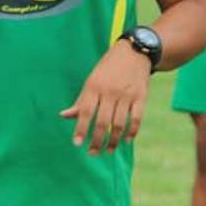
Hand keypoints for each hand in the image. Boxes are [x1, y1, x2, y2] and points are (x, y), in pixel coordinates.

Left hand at [61, 40, 151, 154]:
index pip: (86, 112)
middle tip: (93, 153)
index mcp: (94, 87)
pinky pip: (136, 118)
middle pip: (102, 122)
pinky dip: (132, 131)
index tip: (77, 143)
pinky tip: (127, 140)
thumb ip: (81, 100)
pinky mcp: (141, 96)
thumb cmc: (108, 68)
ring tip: (108, 150)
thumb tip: (64, 115)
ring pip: (119, 123)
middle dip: (97, 140)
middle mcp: (110, 91)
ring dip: (114, 140)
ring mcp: (127, 94)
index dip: (81, 129)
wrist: (135, 52)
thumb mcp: (91, 80)